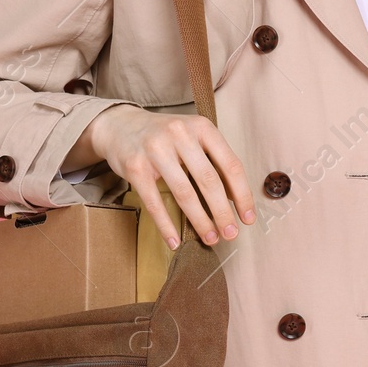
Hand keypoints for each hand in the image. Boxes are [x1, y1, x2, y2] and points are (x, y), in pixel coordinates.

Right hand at [82, 105, 255, 249]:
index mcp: (202, 127)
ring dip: (200, 221)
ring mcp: (156, 150)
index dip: (242, 194)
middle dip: (223, 212)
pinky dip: (166, 225)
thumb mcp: (193, 138)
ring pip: (184, 193)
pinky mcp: (135, 167)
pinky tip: (174, 241)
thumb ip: (213, 161)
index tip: (248, 218)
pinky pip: (154, 202)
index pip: (230, 165)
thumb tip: (235, 198)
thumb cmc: (164, 137)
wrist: (119, 125)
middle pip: (209, 181)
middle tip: (231, 234)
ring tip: (210, 238)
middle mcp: (180, 134)